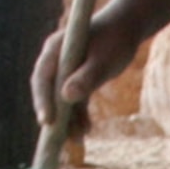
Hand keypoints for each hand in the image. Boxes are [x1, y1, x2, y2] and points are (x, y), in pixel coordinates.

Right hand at [32, 3, 146, 127]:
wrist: (127, 28)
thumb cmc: (115, 40)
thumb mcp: (104, 60)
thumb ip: (86, 78)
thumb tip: (66, 96)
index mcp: (55, 50)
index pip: (42, 78)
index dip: (42, 101)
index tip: (46, 121)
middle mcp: (56, 61)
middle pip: (48, 93)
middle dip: (53, 116)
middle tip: (57, 139)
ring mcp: (65, 71)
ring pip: (61, 100)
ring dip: (68, 121)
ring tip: (77, 140)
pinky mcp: (77, 79)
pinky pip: (74, 101)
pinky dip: (79, 116)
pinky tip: (86, 131)